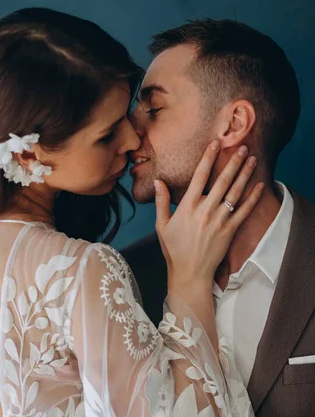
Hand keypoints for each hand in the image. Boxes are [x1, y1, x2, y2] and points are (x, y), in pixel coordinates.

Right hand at [154, 140, 263, 290]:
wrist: (190, 272)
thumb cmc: (174, 249)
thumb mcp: (161, 225)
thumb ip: (161, 201)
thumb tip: (157, 181)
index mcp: (187, 207)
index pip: (199, 176)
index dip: (208, 158)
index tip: (215, 144)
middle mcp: (205, 210)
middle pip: (222, 180)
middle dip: (233, 162)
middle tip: (242, 147)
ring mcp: (219, 220)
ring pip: (235, 192)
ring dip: (245, 174)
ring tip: (252, 159)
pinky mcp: (230, 230)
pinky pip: (244, 211)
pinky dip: (253, 197)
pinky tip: (259, 185)